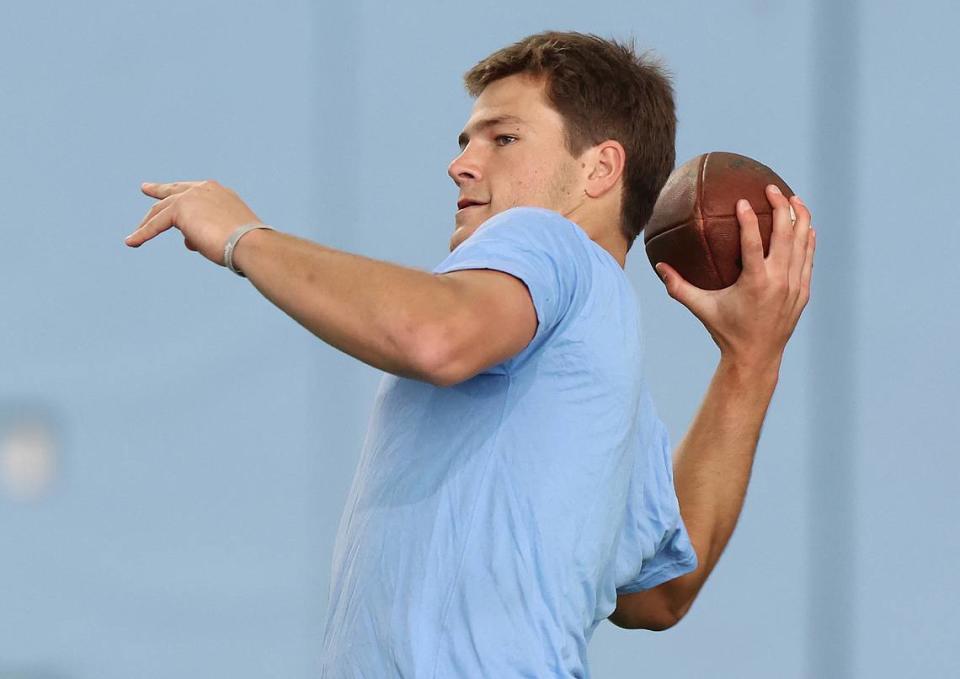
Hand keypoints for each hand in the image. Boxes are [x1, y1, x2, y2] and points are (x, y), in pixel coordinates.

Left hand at [125, 179, 262, 266]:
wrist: (250, 243)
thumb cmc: (246, 245)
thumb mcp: (225, 235)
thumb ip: (206, 233)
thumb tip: (188, 241)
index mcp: (219, 193)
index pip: (194, 192)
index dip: (182, 195)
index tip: (174, 195)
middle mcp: (204, 189)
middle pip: (173, 192)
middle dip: (158, 191)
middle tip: (146, 188)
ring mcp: (191, 197)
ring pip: (161, 210)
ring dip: (147, 224)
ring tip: (135, 236)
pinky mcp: (179, 210)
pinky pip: (156, 224)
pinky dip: (143, 234)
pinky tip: (131, 242)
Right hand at [654, 184, 815, 369]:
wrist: (756, 356)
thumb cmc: (725, 330)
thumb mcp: (701, 308)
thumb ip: (679, 287)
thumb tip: (659, 266)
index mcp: (755, 283)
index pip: (754, 243)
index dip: (749, 219)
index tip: (743, 200)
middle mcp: (779, 281)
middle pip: (786, 234)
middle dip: (780, 207)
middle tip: (772, 188)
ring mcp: (795, 286)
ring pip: (803, 242)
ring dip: (800, 218)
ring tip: (793, 199)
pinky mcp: (803, 291)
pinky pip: (809, 258)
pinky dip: (808, 239)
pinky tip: (806, 226)